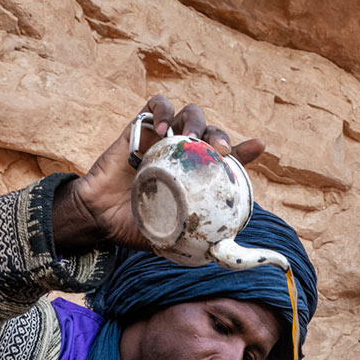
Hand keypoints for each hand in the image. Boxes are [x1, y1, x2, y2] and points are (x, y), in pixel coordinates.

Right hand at [52, 94, 266, 253]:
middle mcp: (181, 153)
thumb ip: (193, 240)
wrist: (100, 217)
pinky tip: (163, 128)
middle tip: (220, 150)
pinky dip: (163, 111)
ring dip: (195, 121)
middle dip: (219, 135)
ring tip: (191, 138)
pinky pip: (155, 105)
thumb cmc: (135, 225)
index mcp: (193, 174)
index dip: (244, 150)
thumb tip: (220, 254)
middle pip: (209, 131)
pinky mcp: (139, 127)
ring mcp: (161, 138)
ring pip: (188, 114)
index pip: (225, 157)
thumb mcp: (171, 235)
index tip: (259, 146)